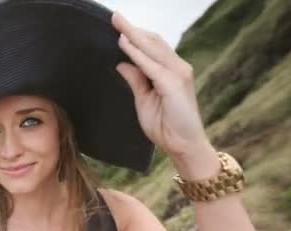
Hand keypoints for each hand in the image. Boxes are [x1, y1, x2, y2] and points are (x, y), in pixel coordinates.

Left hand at [111, 11, 210, 157]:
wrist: (183, 146)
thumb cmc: (165, 126)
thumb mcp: (144, 100)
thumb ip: (136, 80)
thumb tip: (122, 63)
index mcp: (170, 71)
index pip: (151, 47)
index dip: (135, 35)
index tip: (117, 25)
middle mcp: (177, 68)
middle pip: (153, 42)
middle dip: (132, 29)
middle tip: (114, 17)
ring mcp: (178, 74)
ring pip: (153, 48)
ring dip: (133, 35)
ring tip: (117, 24)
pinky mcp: (174, 84)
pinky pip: (151, 65)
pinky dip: (137, 53)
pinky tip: (124, 45)